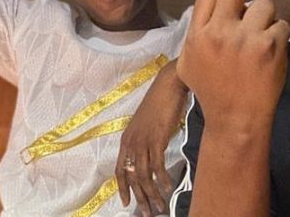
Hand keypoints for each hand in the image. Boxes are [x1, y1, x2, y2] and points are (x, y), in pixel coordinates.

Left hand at [115, 61, 187, 215]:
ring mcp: (143, 140)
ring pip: (143, 175)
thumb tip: (153, 155)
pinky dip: (162, 179)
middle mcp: (131, 142)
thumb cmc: (162, 102)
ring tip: (160, 206)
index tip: (127, 203)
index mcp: (127, 139)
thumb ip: (147, 140)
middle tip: (148, 213)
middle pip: (131, 177)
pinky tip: (168, 187)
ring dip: (152, 194)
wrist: (169, 84)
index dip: (122, 188)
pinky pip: (157, 166)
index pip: (119, 170)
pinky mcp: (156, 138)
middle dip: (140, 198)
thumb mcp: (148, 124)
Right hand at [176, 0, 289, 134]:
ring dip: (265, 21)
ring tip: (258, 49)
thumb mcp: (187, 64)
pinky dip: (280, 38)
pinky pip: (281, 25)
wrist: (235, 121)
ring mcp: (245, 37)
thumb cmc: (211, 92)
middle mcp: (219, 30)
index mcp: (198, 32)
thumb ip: (195, 33)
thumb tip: (205, 8)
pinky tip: (271, 58)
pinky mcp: (269, 46)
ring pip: (264, 5)